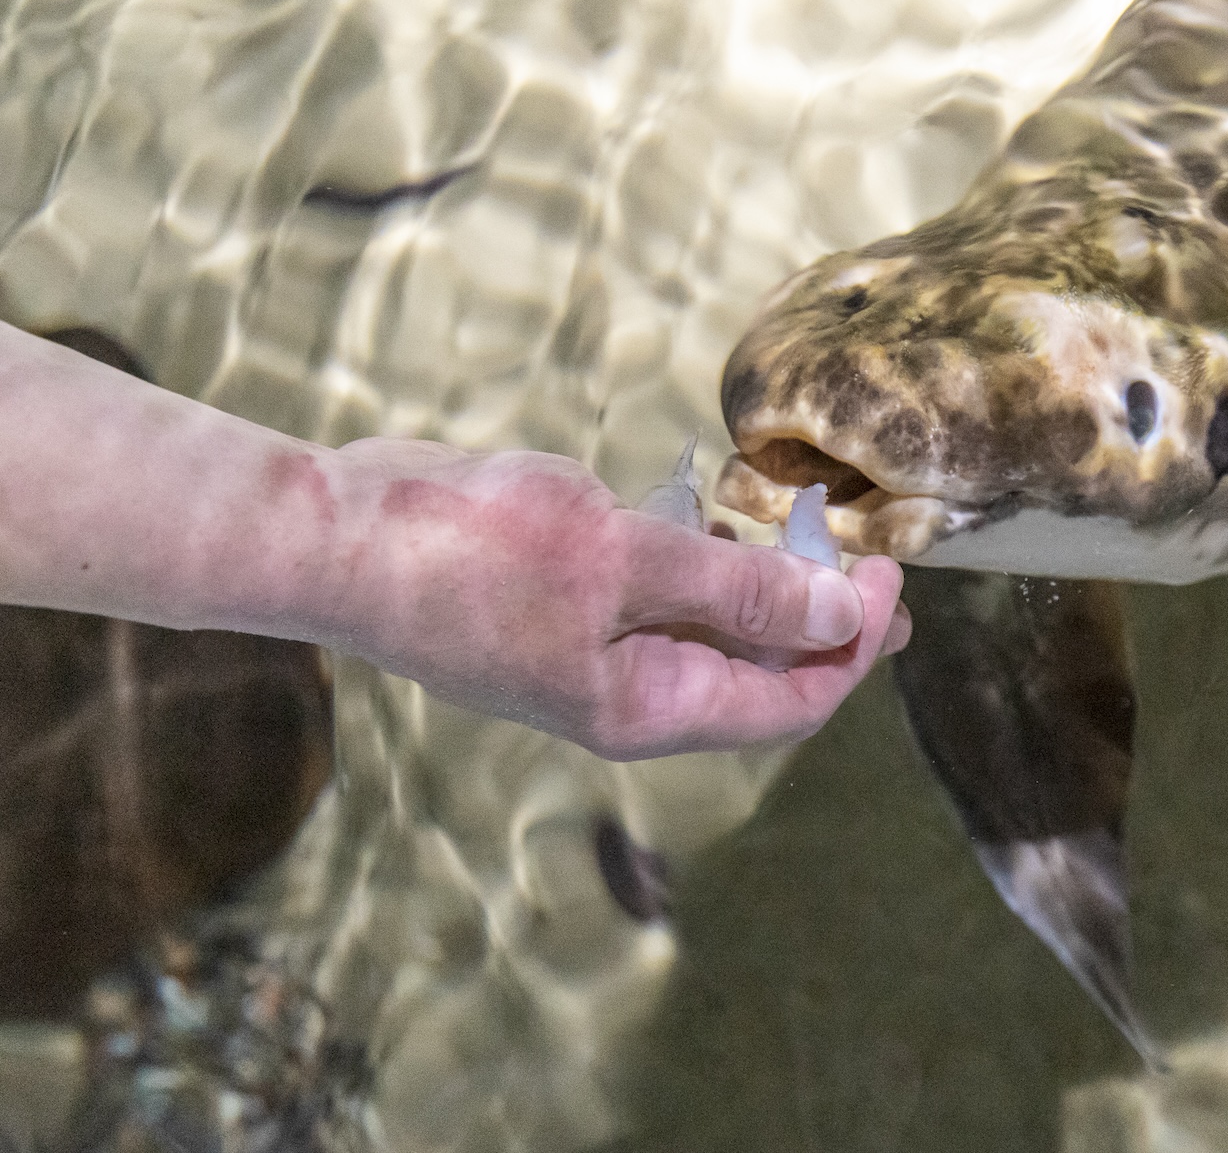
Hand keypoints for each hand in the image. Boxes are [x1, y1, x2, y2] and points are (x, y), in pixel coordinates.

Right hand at [320, 440, 909, 759]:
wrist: (337, 533)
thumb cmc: (471, 552)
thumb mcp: (623, 561)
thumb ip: (736, 588)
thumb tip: (836, 612)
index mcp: (649, 707)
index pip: (790, 701)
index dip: (852, 647)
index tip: (890, 576)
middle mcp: (628, 693)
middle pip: (758, 672)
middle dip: (825, 623)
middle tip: (882, 569)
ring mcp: (590, 651)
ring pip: (709, 631)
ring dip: (765, 588)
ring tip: (819, 538)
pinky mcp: (562, 604)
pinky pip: (658, 597)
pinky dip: (701, 563)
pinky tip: (725, 521)